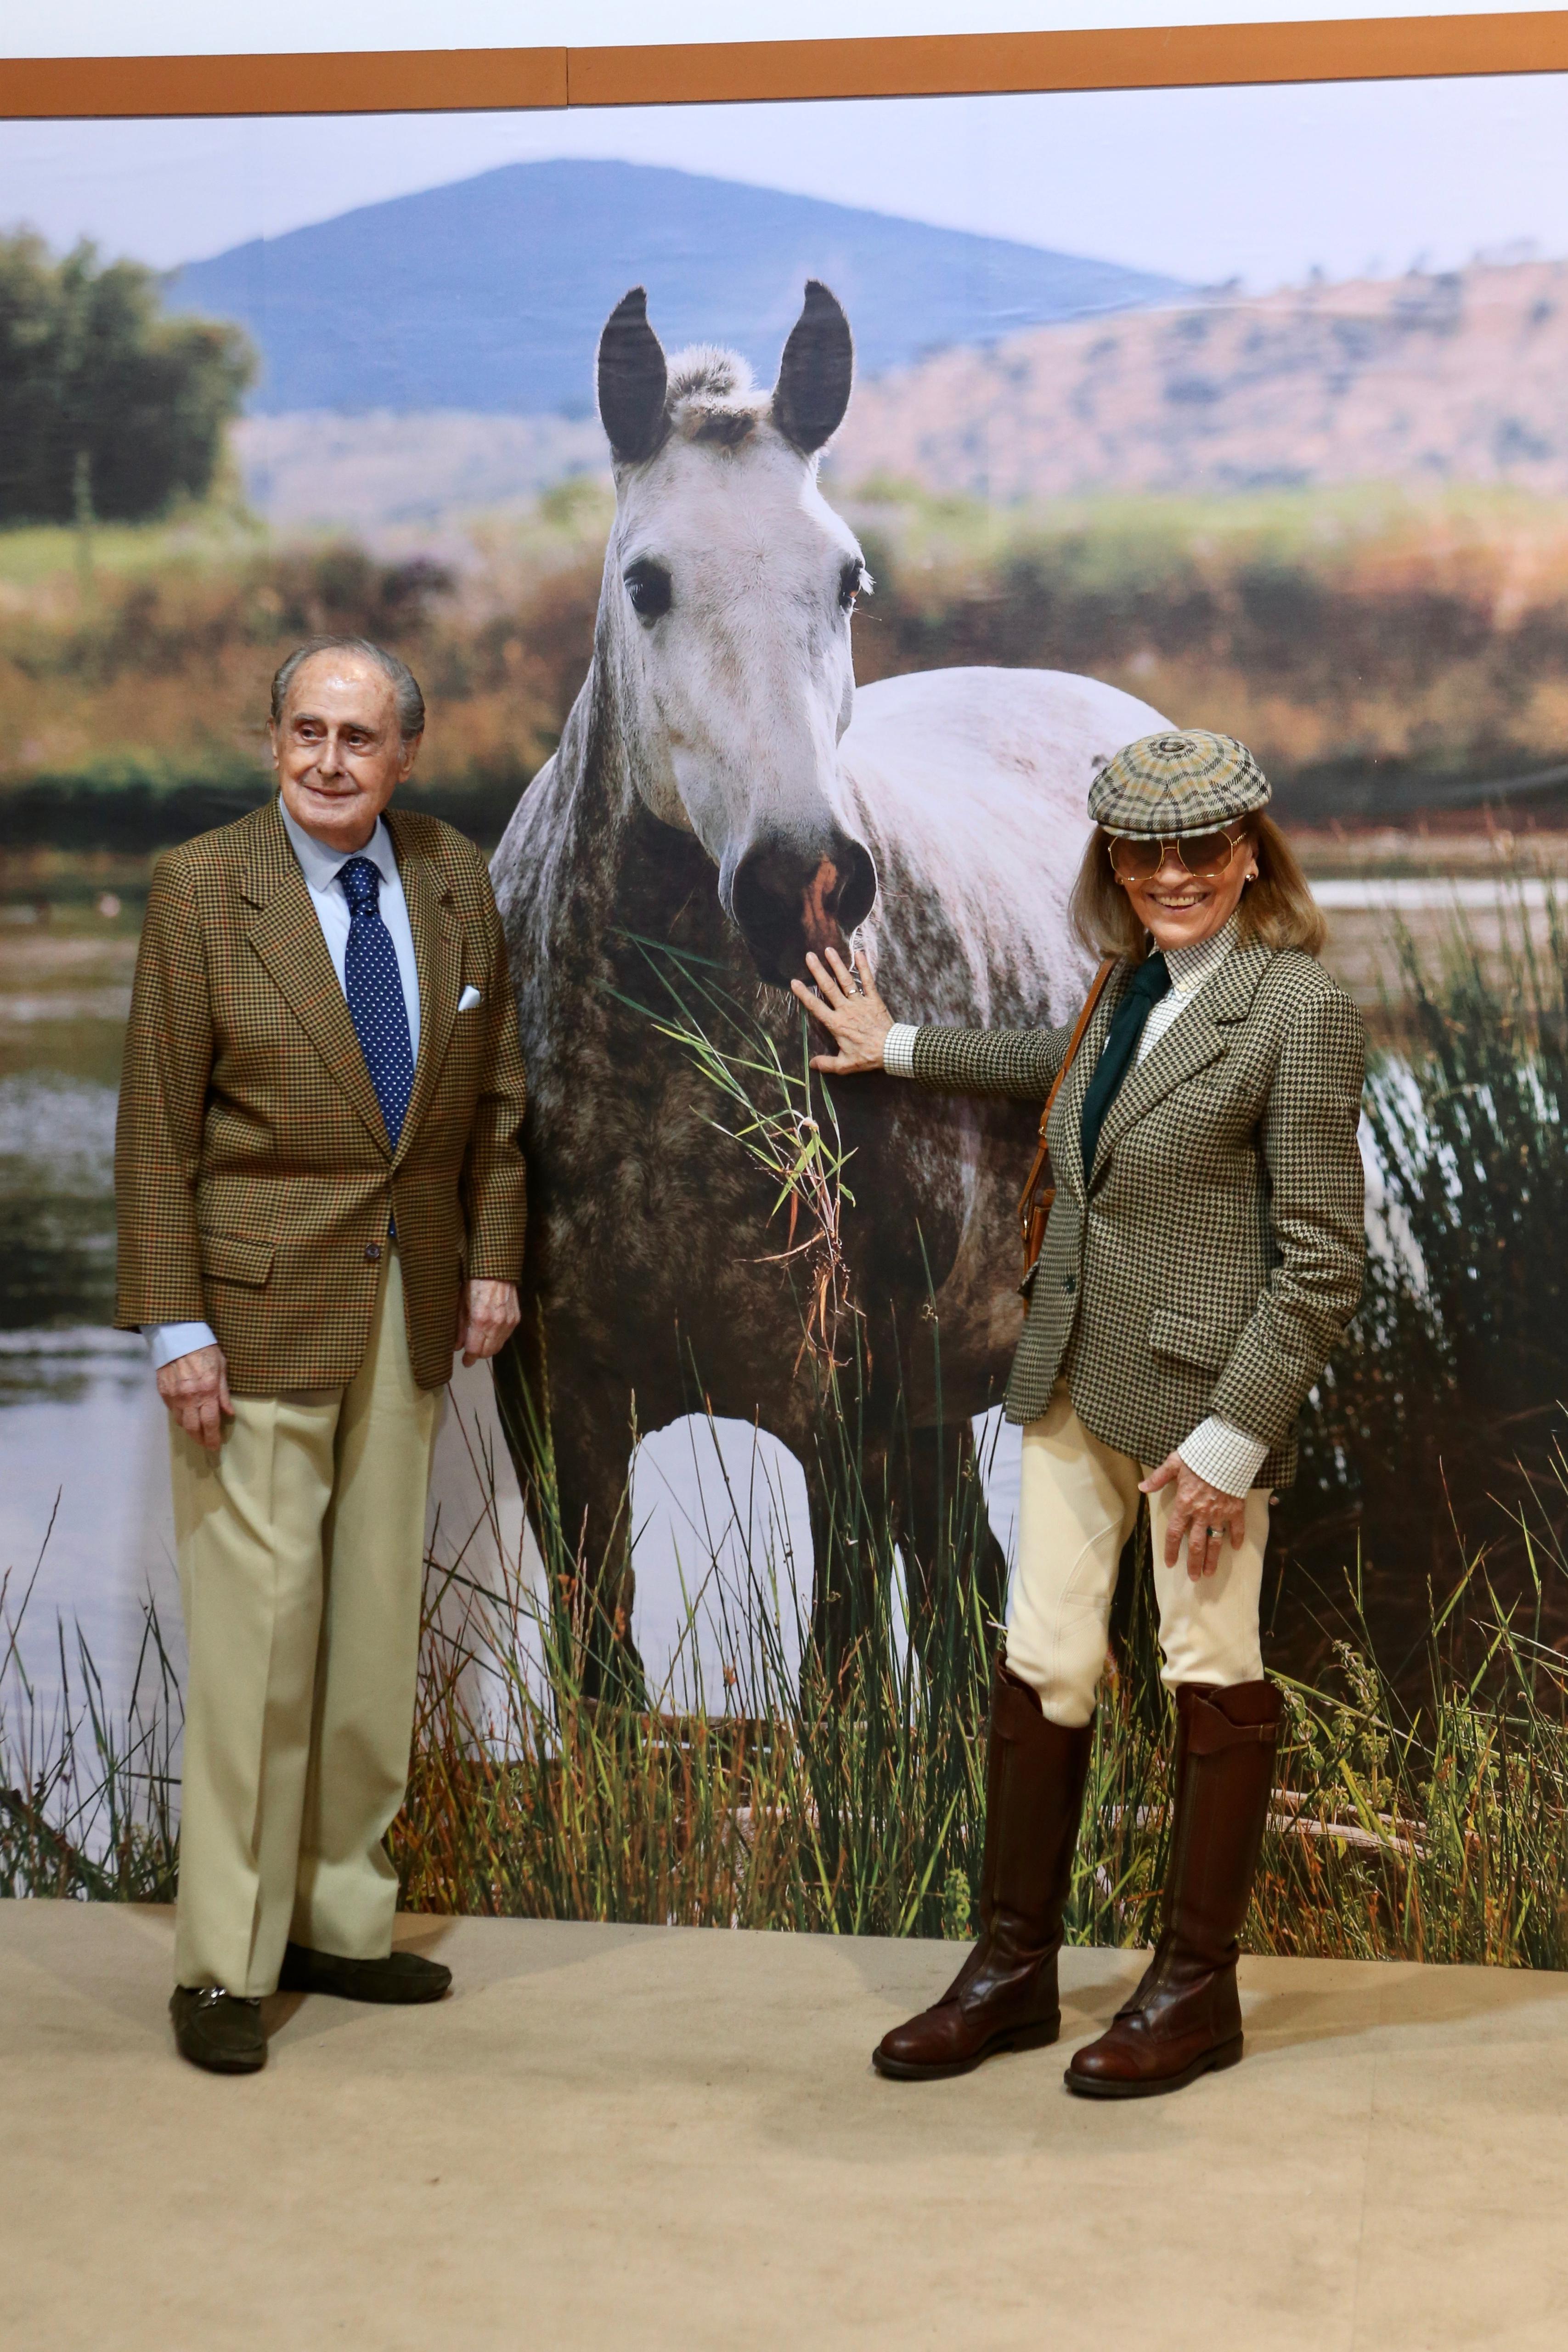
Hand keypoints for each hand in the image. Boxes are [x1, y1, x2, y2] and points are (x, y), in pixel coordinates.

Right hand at [157, 1343, 232, 1452]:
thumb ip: (224, 1392)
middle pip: (193, 1428)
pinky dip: (180, 1416)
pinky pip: (172, 1411)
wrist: (177, 1336)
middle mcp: (189, 1397)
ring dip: (190, 1429)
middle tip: (206, 1444)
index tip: (215, 1446)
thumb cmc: (204, 1349)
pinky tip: (186, 1415)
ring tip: (197, 1431)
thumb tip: (229, 1412)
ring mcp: (174, 1395)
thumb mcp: (222, 1367)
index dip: (213, 1437)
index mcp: (207, 1391)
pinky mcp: (163, 1391)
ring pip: (181, 1422)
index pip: (210, 1422)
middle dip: (200, 1439)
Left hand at [457, 1278, 519, 1365]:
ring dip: (488, 1348)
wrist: (496, 1269)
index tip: (465, 1362)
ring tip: (479, 1344)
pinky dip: (497, 1339)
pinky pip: (506, 1337)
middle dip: (478, 1355)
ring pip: (498, 1346)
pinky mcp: (516, 1318)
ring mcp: (508, 1322)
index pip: (475, 1350)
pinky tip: (490, 1333)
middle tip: (470, 1354)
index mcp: (480, 1320)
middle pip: (488, 1352)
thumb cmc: (473, 1283)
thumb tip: (456, 1347)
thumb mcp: (461, 1304)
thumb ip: (459, 1328)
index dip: (469, 1358)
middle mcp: (496, 1324)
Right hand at [789, 947, 895, 1073]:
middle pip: (828, 987)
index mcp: (836, 1023)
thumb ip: (827, 1064)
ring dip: (837, 965)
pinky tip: (858, 953)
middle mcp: (846, 1009)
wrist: (891, 1049)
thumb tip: (811, 1065)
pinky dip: (864, 967)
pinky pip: (868, 981)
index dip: (804, 994)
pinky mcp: (874, 999)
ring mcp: (860, 1002)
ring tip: (829, 950)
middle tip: (809, 956)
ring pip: (846, 980)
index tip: (794, 982)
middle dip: (818, 971)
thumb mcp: (845, 1065)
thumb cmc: (867, 1056)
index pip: (816, 1006)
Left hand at [1140, 1452, 1246, 1581]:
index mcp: (1184, 1504)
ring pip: (1215, 1542)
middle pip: (1196, 1545)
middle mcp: (1201, 1514)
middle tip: (1194, 1578)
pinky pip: (1237, 1528)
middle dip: (1194, 1563)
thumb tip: (1142, 1487)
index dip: (1172, 1550)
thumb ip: (1159, 1478)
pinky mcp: (1236, 1509)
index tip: (1170, 1563)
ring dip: (1213, 1559)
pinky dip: (1237, 1538)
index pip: (1175, 1533)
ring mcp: (1220, 1513)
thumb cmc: (1199, 1456)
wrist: (1227, 1451)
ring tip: (1210, 1573)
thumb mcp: (1174, 1463)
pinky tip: (1236, 1548)